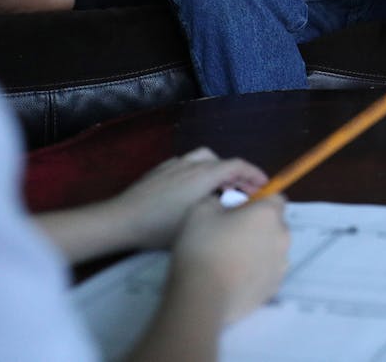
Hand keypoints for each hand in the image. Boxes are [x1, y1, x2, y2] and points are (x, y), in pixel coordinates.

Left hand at [105, 146, 269, 250]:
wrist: (121, 220)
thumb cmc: (160, 226)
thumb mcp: (196, 222)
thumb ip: (221, 210)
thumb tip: (236, 207)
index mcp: (204, 175)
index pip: (238, 166)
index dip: (254, 174)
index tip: (264, 186)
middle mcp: (192, 164)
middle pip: (223, 162)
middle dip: (238, 175)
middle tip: (245, 192)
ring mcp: (174, 165)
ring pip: (205, 159)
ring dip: (217, 171)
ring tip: (219, 189)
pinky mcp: (160, 170)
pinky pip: (187, 164)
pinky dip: (198, 172)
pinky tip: (192, 190)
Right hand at [167, 193, 289, 324]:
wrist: (203, 296)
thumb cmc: (203, 247)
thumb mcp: (200, 211)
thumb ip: (217, 202)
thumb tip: (222, 207)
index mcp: (268, 214)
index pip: (276, 198)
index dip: (259, 202)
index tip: (240, 211)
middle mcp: (282, 237)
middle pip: (275, 225)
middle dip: (259, 227)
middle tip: (231, 236)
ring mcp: (281, 265)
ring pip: (273, 250)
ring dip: (259, 251)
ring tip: (232, 261)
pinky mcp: (274, 288)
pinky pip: (268, 273)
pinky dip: (257, 273)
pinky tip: (235, 279)